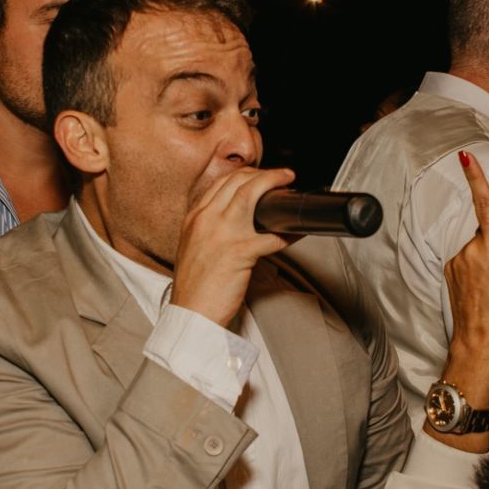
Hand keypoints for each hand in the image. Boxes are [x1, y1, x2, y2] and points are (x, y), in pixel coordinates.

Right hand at [169, 166, 295, 327]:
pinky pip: (271, 236)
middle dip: (262, 173)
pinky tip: (297, 232)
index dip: (244, 174)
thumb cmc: (194, 288)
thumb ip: (208, 229)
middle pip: (237, 181)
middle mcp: (206, 220)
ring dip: (273, 183)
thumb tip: (235, 221)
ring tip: (288, 182)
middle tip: (281, 177)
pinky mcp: (240, 251)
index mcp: (194, 218)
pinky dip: (288, 232)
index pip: (220, 183)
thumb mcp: (192, 248)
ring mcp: (222, 233)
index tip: (258, 176)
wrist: (191, 314)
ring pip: (250, 193)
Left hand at [440, 151, 488, 404]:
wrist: (481, 339)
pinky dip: (477, 267)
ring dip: (488, 257)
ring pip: (479, 245)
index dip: (476, 178)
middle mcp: (472, 248)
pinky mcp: (449, 268)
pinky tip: (482, 288)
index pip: (485, 204)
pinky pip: (468, 257)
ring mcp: (458, 258)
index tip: (466, 157)